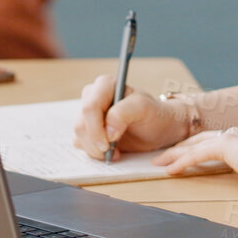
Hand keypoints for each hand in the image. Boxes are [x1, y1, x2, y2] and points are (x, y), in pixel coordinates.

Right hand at [73, 75, 192, 159]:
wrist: (158, 128)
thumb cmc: (153, 114)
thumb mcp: (144, 108)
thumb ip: (124, 113)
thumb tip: (108, 131)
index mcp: (105, 85)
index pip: (90, 107)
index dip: (96, 128)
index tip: (109, 143)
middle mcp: (93, 97)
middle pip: (81, 124)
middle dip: (96, 142)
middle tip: (113, 151)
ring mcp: (88, 114)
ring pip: (79, 135)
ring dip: (96, 149)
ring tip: (116, 152)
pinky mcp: (88, 129)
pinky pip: (81, 143)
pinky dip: (95, 152)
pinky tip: (112, 151)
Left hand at [154, 127, 237, 184]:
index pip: (218, 142)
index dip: (200, 148)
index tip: (187, 155)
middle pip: (201, 139)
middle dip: (181, 147)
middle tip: (164, 156)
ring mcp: (234, 138)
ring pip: (195, 144)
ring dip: (175, 153)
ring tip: (159, 162)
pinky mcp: (228, 145)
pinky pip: (198, 155)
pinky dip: (182, 162)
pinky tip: (170, 171)